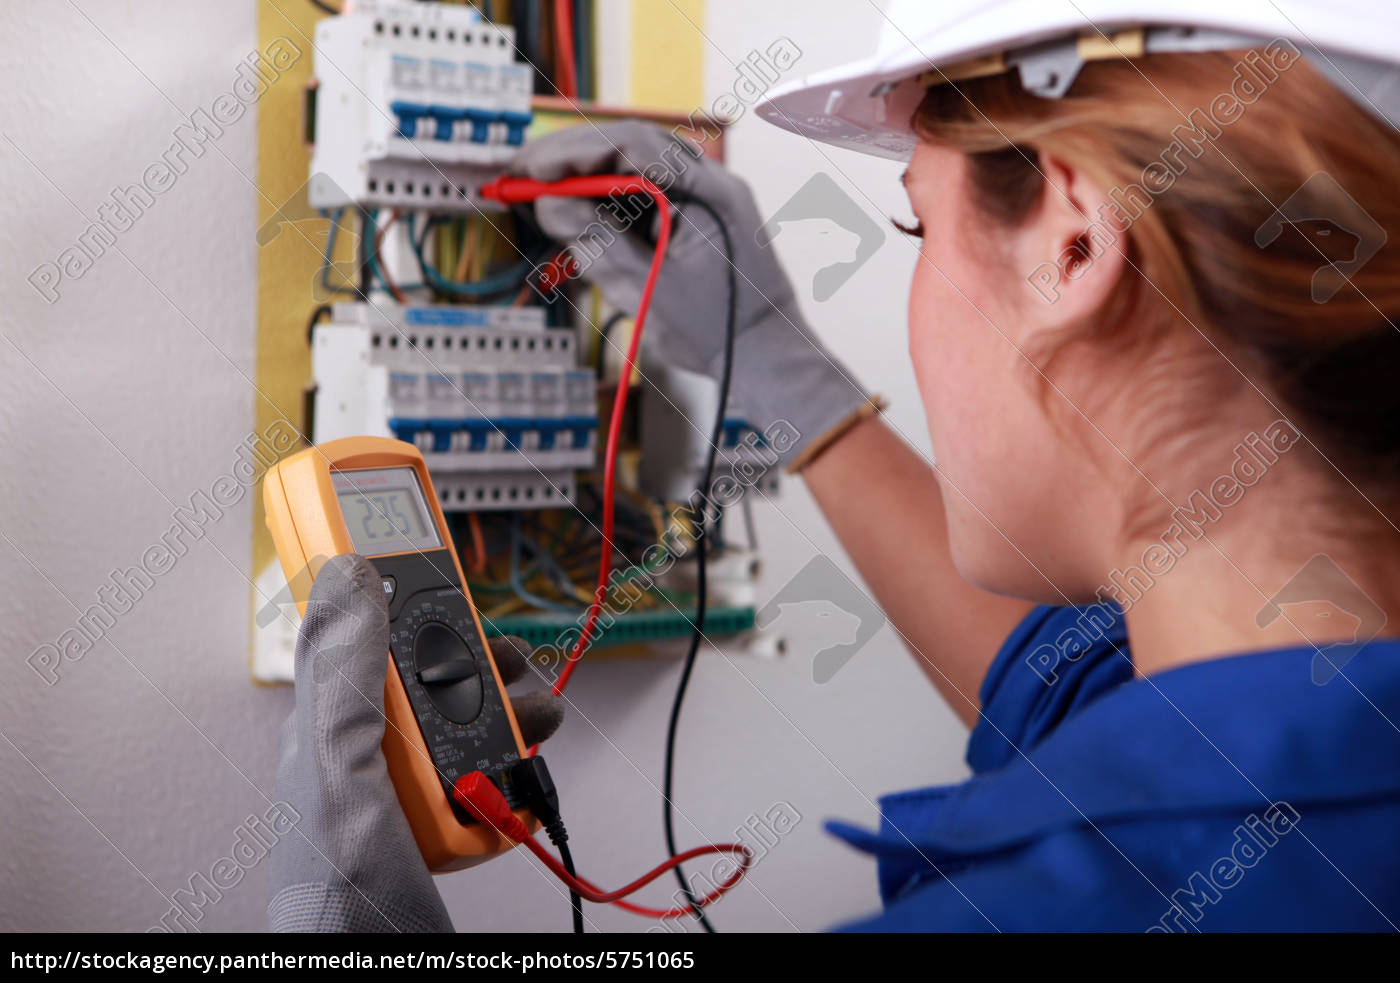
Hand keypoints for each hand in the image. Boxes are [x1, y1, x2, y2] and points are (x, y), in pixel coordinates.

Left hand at [268, 554, 562, 931]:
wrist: (376, 971)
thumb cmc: (334, 891)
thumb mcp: (337, 766)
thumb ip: (344, 671)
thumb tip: (349, 574)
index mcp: (334, 724)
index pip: (369, 632)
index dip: (405, 593)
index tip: (442, 562)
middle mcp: (374, 749)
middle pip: (438, 669)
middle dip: (483, 659)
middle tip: (509, 664)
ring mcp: (413, 786)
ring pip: (475, 718)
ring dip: (515, 713)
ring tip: (535, 723)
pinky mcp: (452, 819)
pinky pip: (496, 773)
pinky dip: (521, 768)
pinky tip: (524, 777)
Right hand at [511, 120, 874, 466]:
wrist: (767, 358)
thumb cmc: (718, 334)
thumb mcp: (647, 292)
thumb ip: (598, 244)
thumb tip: (549, 205)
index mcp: (709, 193)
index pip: (632, 146)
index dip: (573, 152)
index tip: (531, 170)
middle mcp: (711, 183)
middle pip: (630, 147)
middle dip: (570, 158)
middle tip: (520, 176)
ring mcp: (707, 197)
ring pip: (635, 167)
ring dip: (586, 177)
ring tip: (539, 194)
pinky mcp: (697, 216)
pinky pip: (647, 192)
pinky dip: (608, 200)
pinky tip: (576, 214)